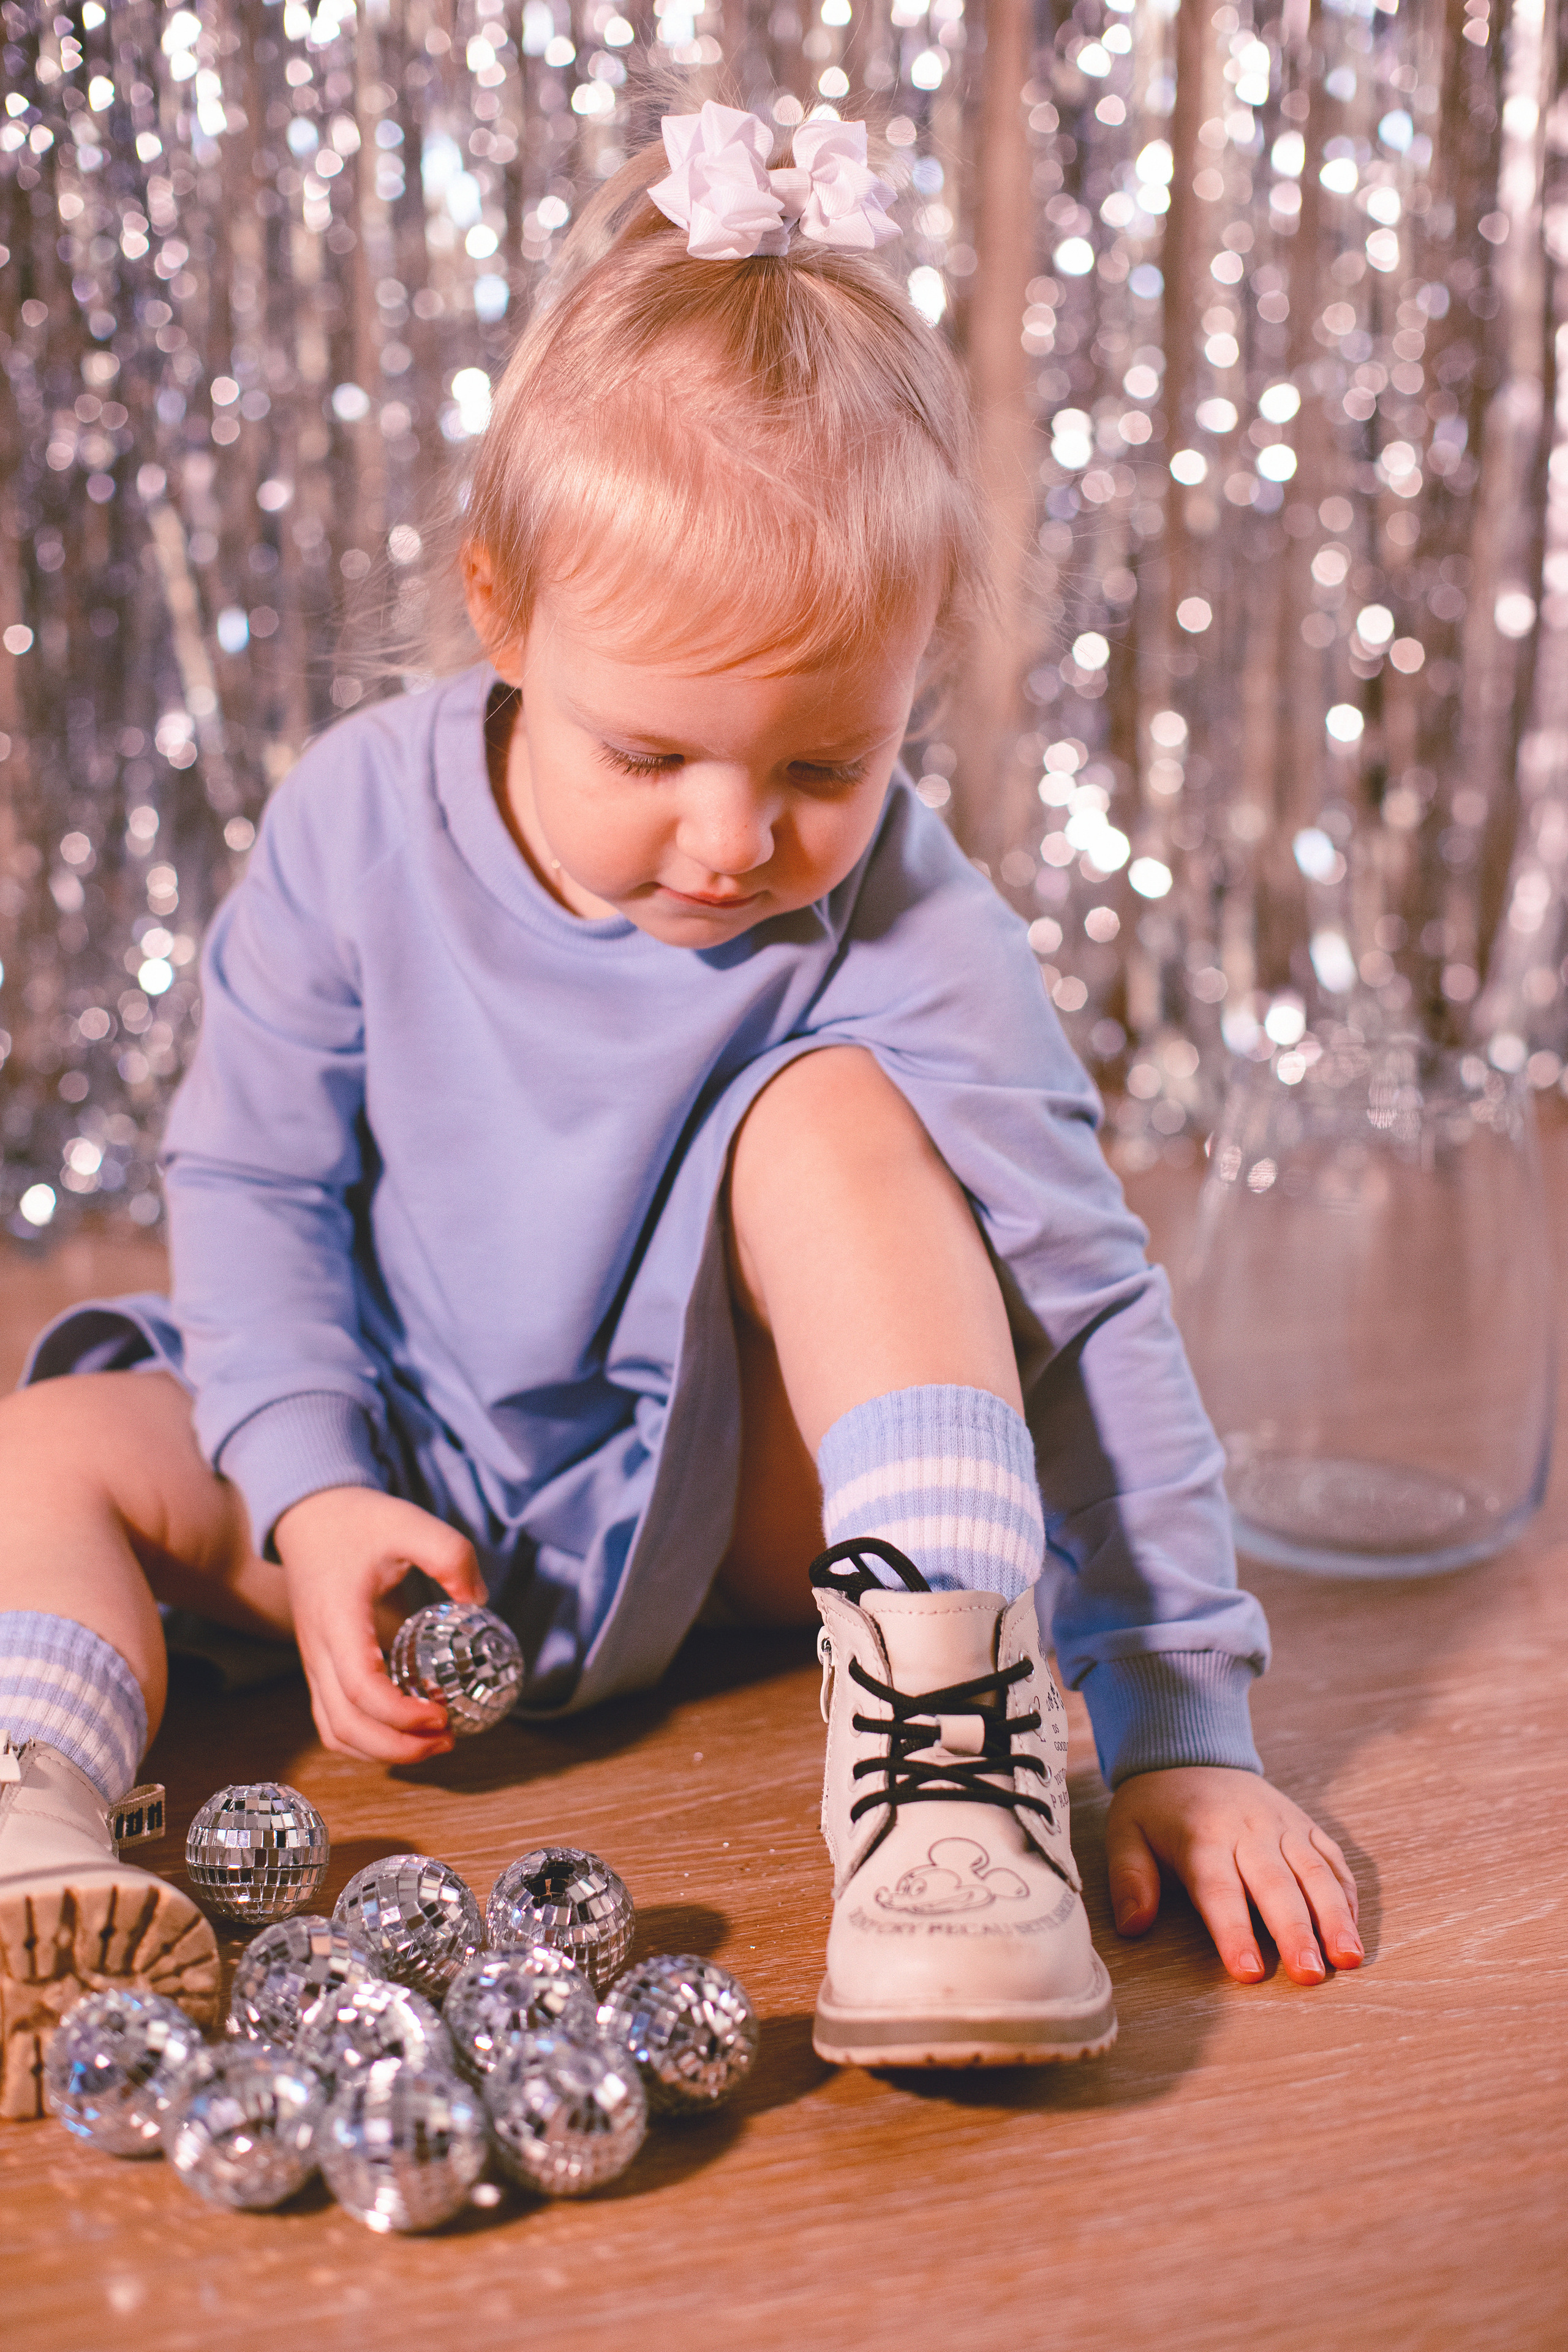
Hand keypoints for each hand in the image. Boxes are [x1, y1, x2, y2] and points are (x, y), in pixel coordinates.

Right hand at [275, 1486, 487, 1763]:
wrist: (311, 1518)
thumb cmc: (360, 1521)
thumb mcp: (409, 1521)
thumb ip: (450, 1554)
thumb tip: (479, 1603)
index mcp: (338, 1619)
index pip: (361, 1687)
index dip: (401, 1714)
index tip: (443, 1714)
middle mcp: (318, 1651)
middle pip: (345, 1726)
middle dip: (398, 1747)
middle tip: (448, 1739)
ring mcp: (314, 1664)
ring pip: (336, 1733)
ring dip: (382, 1750)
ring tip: (433, 1741)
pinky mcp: (319, 1668)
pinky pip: (333, 1722)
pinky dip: (366, 1740)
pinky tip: (406, 1729)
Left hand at [1105, 1765, 1361, 1985]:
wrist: (1190, 1753)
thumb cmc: (1156, 1807)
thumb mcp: (1126, 1833)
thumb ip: (1130, 1879)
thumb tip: (1132, 1926)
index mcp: (1202, 1837)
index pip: (1220, 1891)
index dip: (1234, 1932)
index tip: (1249, 1973)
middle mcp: (1248, 1830)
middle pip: (1275, 1886)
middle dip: (1296, 1933)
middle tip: (1312, 1976)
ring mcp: (1282, 1826)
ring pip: (1314, 1872)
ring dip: (1334, 1917)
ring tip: (1349, 1959)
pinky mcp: (1305, 1825)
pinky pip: (1332, 1859)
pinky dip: (1346, 1893)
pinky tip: (1353, 1929)